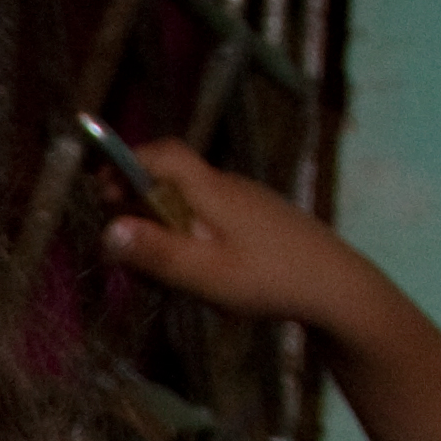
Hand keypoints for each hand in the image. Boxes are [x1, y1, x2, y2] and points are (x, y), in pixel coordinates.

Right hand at [90, 140, 389, 339]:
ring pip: (195, 202)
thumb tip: (106, 229)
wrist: (338, 287)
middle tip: (129, 247)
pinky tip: (205, 272)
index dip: (128, 162)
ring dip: (170, 226)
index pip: (164, 153)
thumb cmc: (268, 278)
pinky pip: (215, 217)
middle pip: (174, 180)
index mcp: (212, 190)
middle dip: (143, 206)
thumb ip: (155, 253)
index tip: (102, 189)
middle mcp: (230, 185)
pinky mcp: (262, 219)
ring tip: (168, 272)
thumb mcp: (204, 273)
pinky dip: (195, 235)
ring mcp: (249, 201)